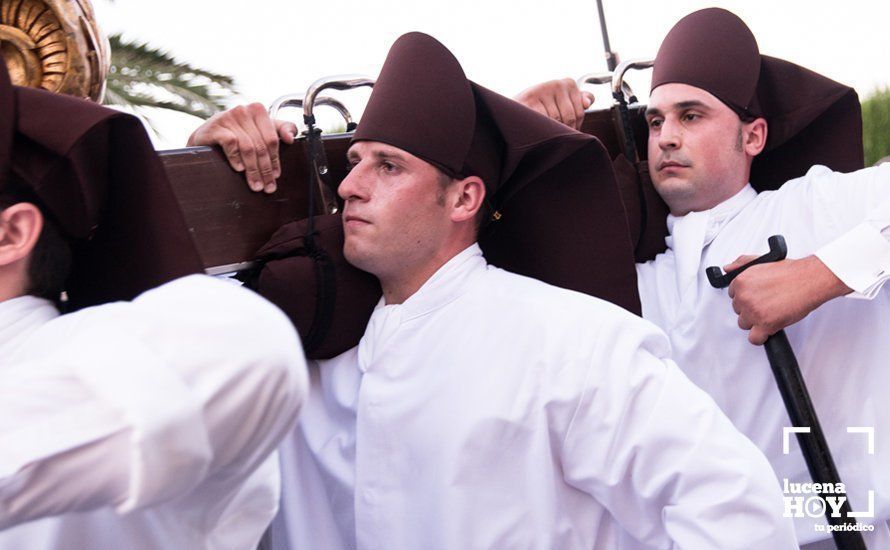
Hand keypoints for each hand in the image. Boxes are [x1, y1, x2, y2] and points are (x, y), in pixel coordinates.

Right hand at [187, 103, 297, 192]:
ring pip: (248, 148)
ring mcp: (228, 117)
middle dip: (265, 170)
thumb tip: (292, 138)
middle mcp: (244, 110)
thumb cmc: (236, 134)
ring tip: (254, 184)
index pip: (272, 139)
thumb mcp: (259, 130)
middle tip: (266, 186)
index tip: (276, 176)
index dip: (275, 160)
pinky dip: (236, 158)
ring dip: (252, 170)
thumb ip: (280, 130)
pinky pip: (231, 144)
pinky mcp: (215, 127)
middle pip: (261, 146)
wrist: (205, 136)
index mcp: (258, 110)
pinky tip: (239, 168)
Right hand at [514, 78, 593, 129]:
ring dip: (551, 130)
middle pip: (569, 117)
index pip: (580, 112)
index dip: (575, 126)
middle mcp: (556, 84)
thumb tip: (587, 102)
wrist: (512, 110)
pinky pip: (543, 121)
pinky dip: (540, 128)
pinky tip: (535, 126)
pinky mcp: (529, 99)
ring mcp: (542, 90)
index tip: (566, 129)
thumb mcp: (560, 102)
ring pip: (555, 121)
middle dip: (563, 130)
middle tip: (555, 134)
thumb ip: (577, 101)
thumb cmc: (540, 108)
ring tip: (544, 129)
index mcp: (568, 83)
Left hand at [725, 255, 851, 344]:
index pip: (733, 296)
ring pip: (744, 324)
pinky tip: (767, 331)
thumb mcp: (761, 261)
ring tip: (770, 314)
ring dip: (756, 322)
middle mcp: (744, 297)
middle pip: (738, 311)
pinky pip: (754, 339)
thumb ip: (741, 263)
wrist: (809, 280)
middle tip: (766, 305)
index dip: (746, 298)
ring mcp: (753, 311)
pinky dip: (760, 338)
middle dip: (751, 309)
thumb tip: (727, 269)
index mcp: (741, 281)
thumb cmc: (790, 273)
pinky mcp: (765, 324)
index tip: (755, 298)